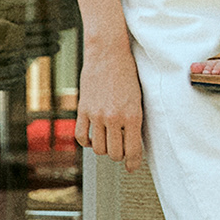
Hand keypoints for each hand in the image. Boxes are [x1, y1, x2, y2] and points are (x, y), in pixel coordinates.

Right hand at [76, 32, 147, 164]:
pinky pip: (82, 136)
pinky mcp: (83, 109)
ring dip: (104, 150)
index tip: (132, 167)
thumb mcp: (138, 98)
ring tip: (108, 143)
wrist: (108, 53)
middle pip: (114, 154)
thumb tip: (132, 143)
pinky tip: (93, 138)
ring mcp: (97, 115)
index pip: (133, 150)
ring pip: (98, 149)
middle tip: (121, 152)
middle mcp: (114, 117)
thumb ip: (134, 120)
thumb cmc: (126, 73)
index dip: (133, 163)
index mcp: (133, 115)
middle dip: (119, 157)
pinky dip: (87, 142)